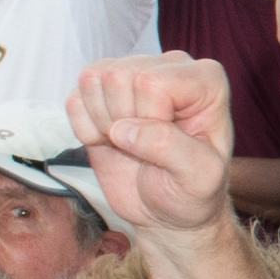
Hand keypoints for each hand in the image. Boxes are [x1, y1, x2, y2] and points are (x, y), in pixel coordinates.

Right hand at [76, 54, 238, 240]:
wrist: (167, 211)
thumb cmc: (192, 191)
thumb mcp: (200, 177)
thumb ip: (170, 148)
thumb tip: (123, 129)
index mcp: (205, 79)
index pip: (152, 82)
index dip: (150, 121)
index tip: (167, 147)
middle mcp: (168, 67)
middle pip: (117, 76)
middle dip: (124, 122)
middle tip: (144, 148)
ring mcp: (133, 74)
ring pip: (92, 80)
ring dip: (103, 124)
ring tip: (128, 144)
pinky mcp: (101, 93)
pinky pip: (74, 100)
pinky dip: (85, 131)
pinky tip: (110, 142)